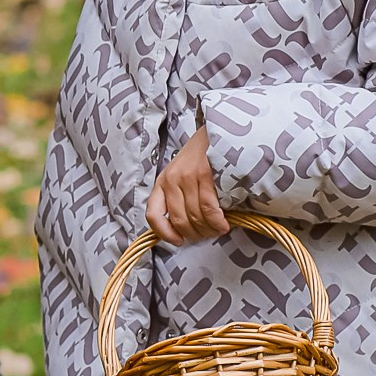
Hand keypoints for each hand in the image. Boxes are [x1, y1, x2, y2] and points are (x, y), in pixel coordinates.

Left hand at [147, 126, 230, 245]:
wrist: (216, 134)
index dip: (164, 233)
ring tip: (218, 230)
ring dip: (208, 230)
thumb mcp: (180, 176)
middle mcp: (170, 179)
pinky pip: (209, 208)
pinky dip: (217, 222)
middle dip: (195, 235)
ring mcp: (186, 177)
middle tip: (207, 235)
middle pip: (179, 220)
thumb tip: (183, 230)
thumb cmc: (200, 159)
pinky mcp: (204, 175)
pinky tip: (223, 224)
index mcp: (162, 182)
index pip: (153, 214)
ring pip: (195, 216)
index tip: (177, 241)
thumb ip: (178, 198)